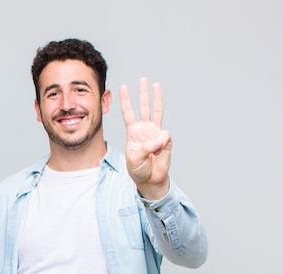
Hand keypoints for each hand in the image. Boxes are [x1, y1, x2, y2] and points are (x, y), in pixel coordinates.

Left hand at [119, 77, 170, 199]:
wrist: (150, 179)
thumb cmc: (138, 169)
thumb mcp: (134, 160)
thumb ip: (145, 148)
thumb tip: (160, 138)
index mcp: (133, 133)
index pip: (128, 113)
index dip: (125, 101)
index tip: (122, 88)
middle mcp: (144, 129)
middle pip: (144, 107)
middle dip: (143, 93)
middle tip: (143, 79)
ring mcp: (156, 133)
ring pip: (157, 112)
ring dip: (157, 98)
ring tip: (156, 85)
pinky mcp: (166, 140)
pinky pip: (165, 137)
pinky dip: (161, 144)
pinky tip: (158, 152)